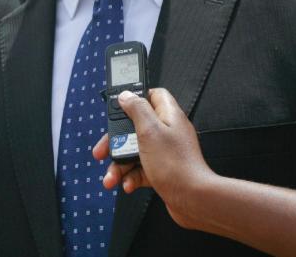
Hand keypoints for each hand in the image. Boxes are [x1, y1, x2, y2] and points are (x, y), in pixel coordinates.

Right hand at [91, 88, 214, 227]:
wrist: (193, 200)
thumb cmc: (175, 165)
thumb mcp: (149, 131)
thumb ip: (137, 109)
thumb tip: (126, 95)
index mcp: (168, 116)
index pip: (153, 96)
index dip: (135, 99)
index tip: (117, 108)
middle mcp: (168, 132)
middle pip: (136, 127)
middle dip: (117, 141)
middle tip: (103, 150)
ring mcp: (165, 152)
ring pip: (135, 152)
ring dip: (120, 165)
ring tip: (111, 177)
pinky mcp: (162, 171)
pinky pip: (141, 169)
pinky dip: (131, 177)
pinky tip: (127, 184)